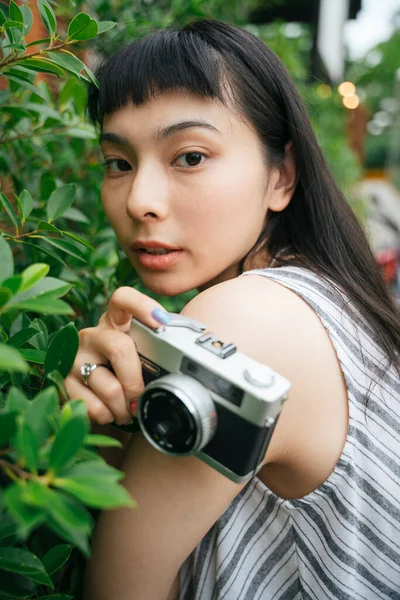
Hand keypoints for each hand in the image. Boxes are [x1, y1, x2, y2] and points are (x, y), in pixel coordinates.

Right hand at [64, 287, 169, 425]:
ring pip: (109, 387)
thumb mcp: (142, 354)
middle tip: (142, 397)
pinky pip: (93, 406)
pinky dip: (107, 416)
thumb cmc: (127, 372)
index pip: (123, 299)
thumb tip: (207, 346)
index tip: (161, 319)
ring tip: (127, 411)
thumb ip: (162, 349)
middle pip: (119, 348)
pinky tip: (110, 413)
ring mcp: (76, 358)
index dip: (141, 305)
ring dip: (124, 408)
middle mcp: (93, 335)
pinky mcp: (64, 383)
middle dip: (136, 381)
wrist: (96, 398)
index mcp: (115, 322)